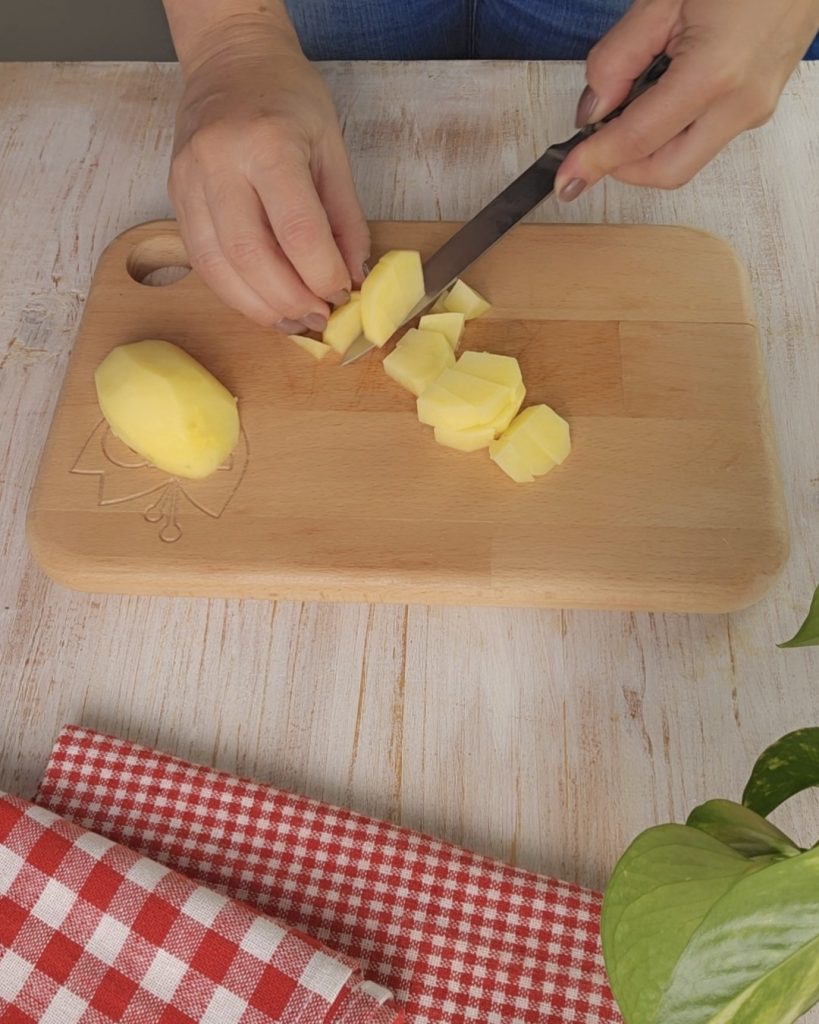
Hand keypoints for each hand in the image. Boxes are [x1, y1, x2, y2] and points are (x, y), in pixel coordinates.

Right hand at [168, 22, 369, 331]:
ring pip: (219, 269)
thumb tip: (352, 278)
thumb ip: (344, 219)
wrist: (230, 62)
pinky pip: (204, 262)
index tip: (342, 296)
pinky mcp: (176, 199)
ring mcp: (188, 182)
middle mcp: (218, 164)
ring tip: (293, 323)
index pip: (297, 232)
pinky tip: (264, 304)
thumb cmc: (287, 98)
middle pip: (251, 258)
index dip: (322, 276)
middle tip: (318, 321)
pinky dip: (236, 292)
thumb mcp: (332, 148)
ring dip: (259, 309)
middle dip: (290, 302)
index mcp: (266, 143)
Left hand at [556, 0, 818, 199]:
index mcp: (714, 74)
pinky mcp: (761, 105)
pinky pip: (705, 138)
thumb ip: (619, 57)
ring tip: (631, 103)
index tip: (566, 177)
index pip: (637, 140)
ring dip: (648, 148)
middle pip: (666, 172)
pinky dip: (672, 132)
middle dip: (623, 168)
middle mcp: (741, 104)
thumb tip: (592, 109)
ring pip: (687, 159)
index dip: (595, 161)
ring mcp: (757, 109)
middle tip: (592, 146)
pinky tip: (661, 95)